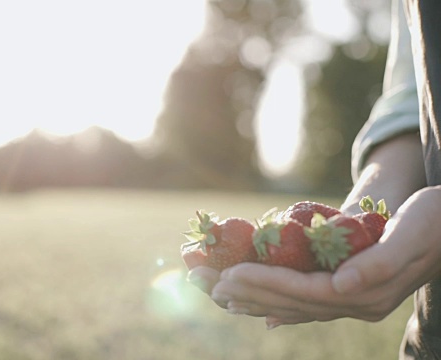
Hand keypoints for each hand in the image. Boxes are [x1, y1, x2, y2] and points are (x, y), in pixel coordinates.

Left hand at [190, 186, 440, 327]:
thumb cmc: (433, 223)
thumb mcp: (411, 234)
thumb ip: (378, 264)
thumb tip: (342, 284)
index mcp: (365, 293)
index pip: (302, 291)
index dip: (263, 283)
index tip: (227, 275)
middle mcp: (354, 304)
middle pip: (289, 302)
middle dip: (245, 292)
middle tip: (204, 282)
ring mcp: (351, 302)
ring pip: (292, 305)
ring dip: (253, 299)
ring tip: (218, 295)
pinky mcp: (348, 293)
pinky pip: (306, 304)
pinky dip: (280, 306)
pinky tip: (262, 314)